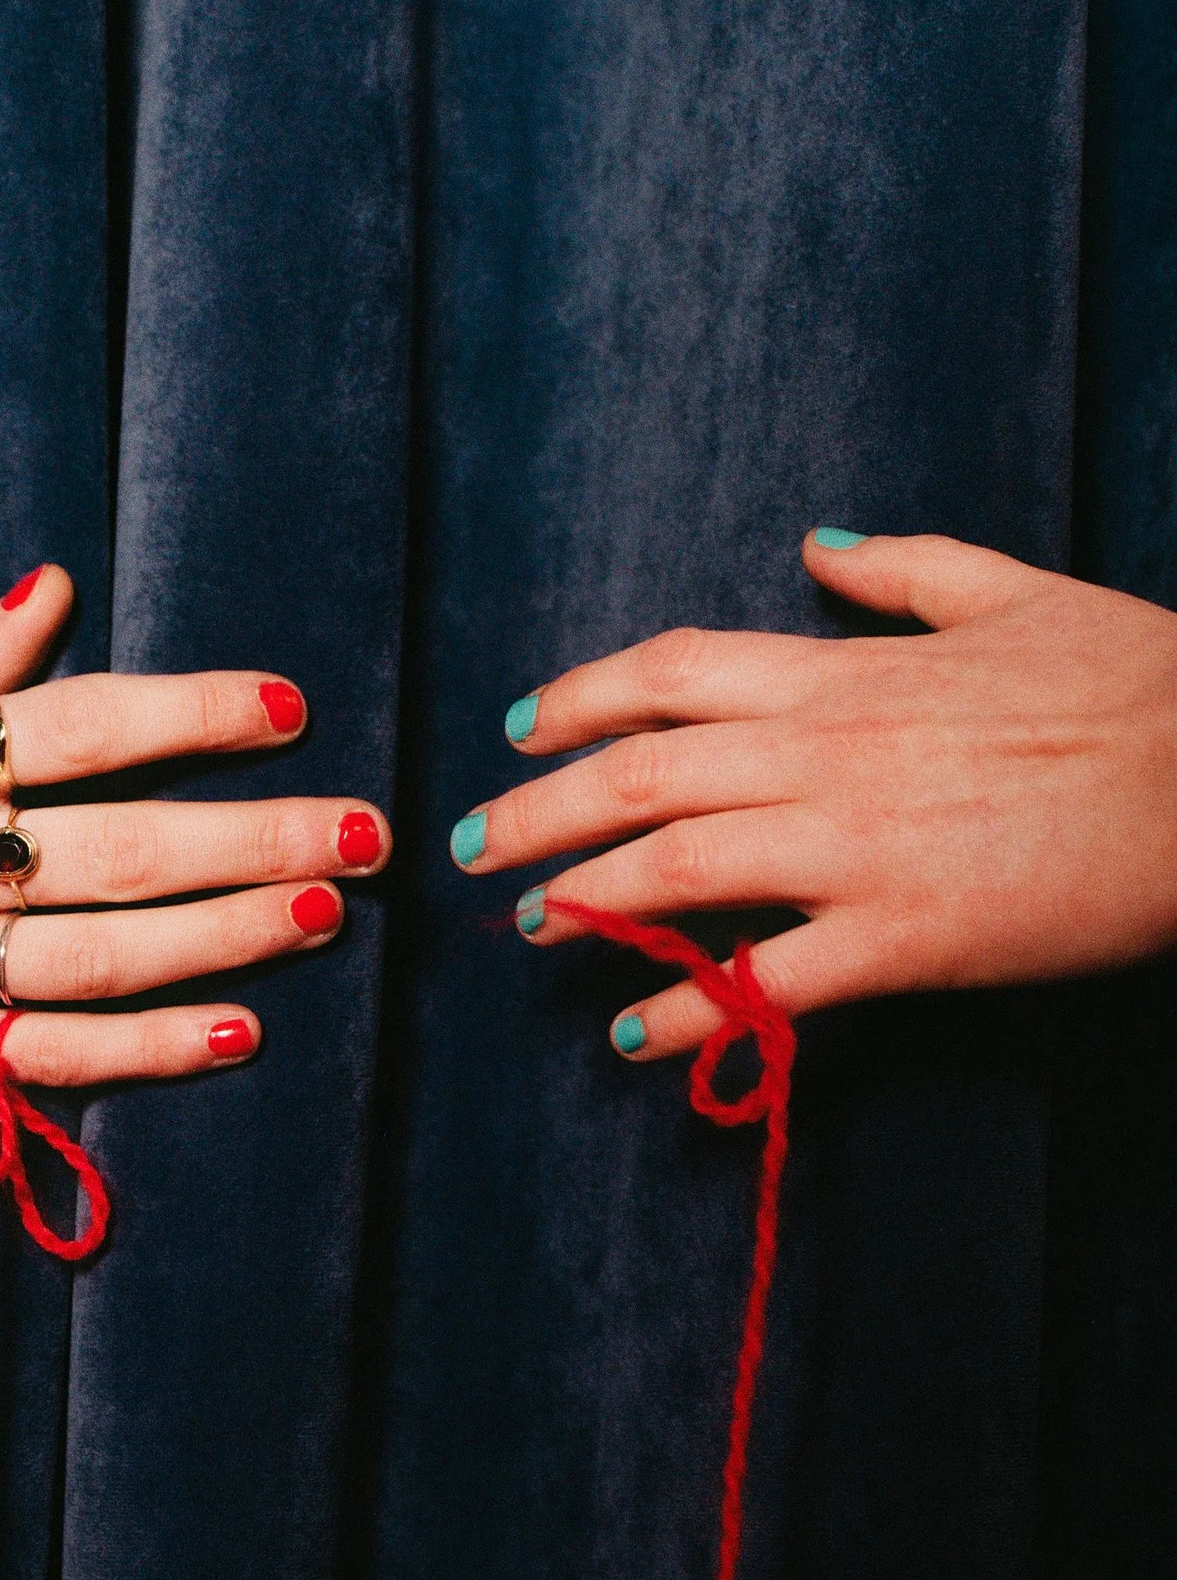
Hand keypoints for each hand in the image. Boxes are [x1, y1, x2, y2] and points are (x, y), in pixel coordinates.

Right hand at [0, 564, 390, 1196]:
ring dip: (229, 933)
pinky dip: (149, 1047)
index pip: (78, 724)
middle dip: (257, 833)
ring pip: (103, 951)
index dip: (193, 713)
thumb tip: (57, 582)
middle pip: (119, 843)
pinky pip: (51, 1053)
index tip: (290, 708)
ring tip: (324, 912)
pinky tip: (237, 1031)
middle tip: (367, 829)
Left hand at [455, 529, 1176, 1059]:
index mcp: (843, 672)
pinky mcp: (903, 935)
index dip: (580, 696)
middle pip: (637, 770)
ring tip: (531, 922)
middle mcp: (824, 753)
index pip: (670, 669)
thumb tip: (817, 546)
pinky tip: (631, 1033)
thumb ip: (905, 571)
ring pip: (673, 864)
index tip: (521, 727)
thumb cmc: (1137, 683)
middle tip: (469, 843)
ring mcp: (856, 846)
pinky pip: (763, 978)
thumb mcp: (1017, 596)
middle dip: (535, 808)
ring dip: (582, 895)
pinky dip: (685, 1007)